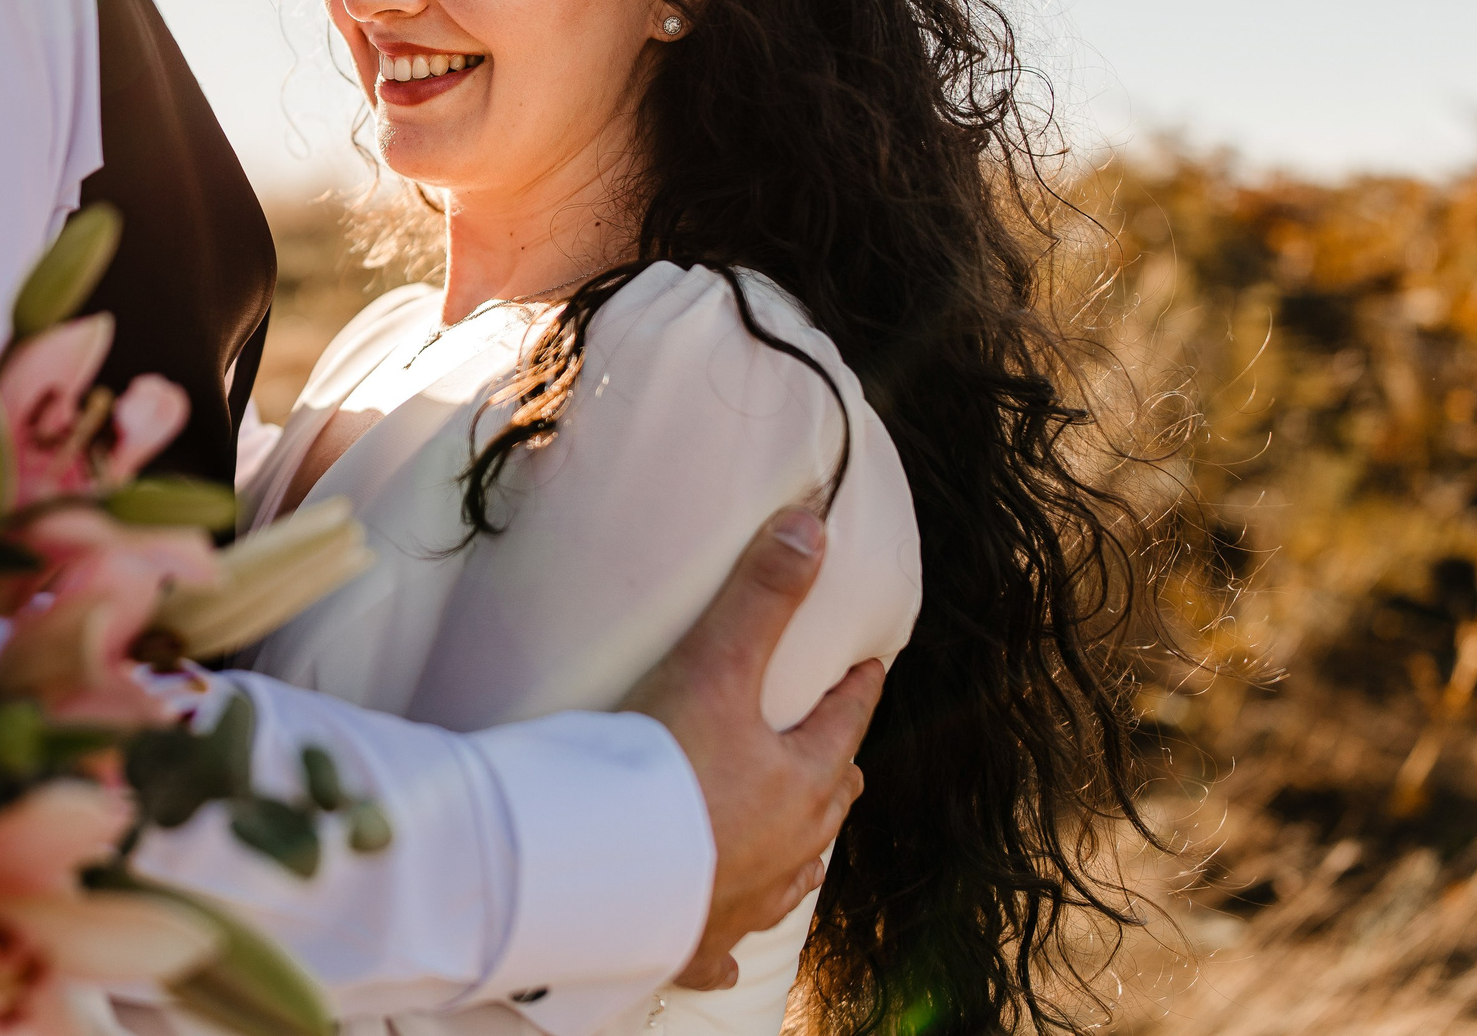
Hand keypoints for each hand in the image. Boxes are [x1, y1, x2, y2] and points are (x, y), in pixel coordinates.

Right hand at [620, 508, 882, 992]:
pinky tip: (720, 951)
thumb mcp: (715, 667)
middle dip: (833, 773)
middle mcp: (786, 848)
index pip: (843, 724)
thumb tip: (813, 524)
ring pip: (791, 876)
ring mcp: (743, 901)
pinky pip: (719, 951)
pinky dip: (723, 943)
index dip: (857, 691)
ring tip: (798, 844)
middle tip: (836, 752)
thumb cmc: (665, 769)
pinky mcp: (693, 944)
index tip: (869, 670)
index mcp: (799, 782)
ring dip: (796, 854)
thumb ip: (761, 596)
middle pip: (827, 804)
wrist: (607, 873)